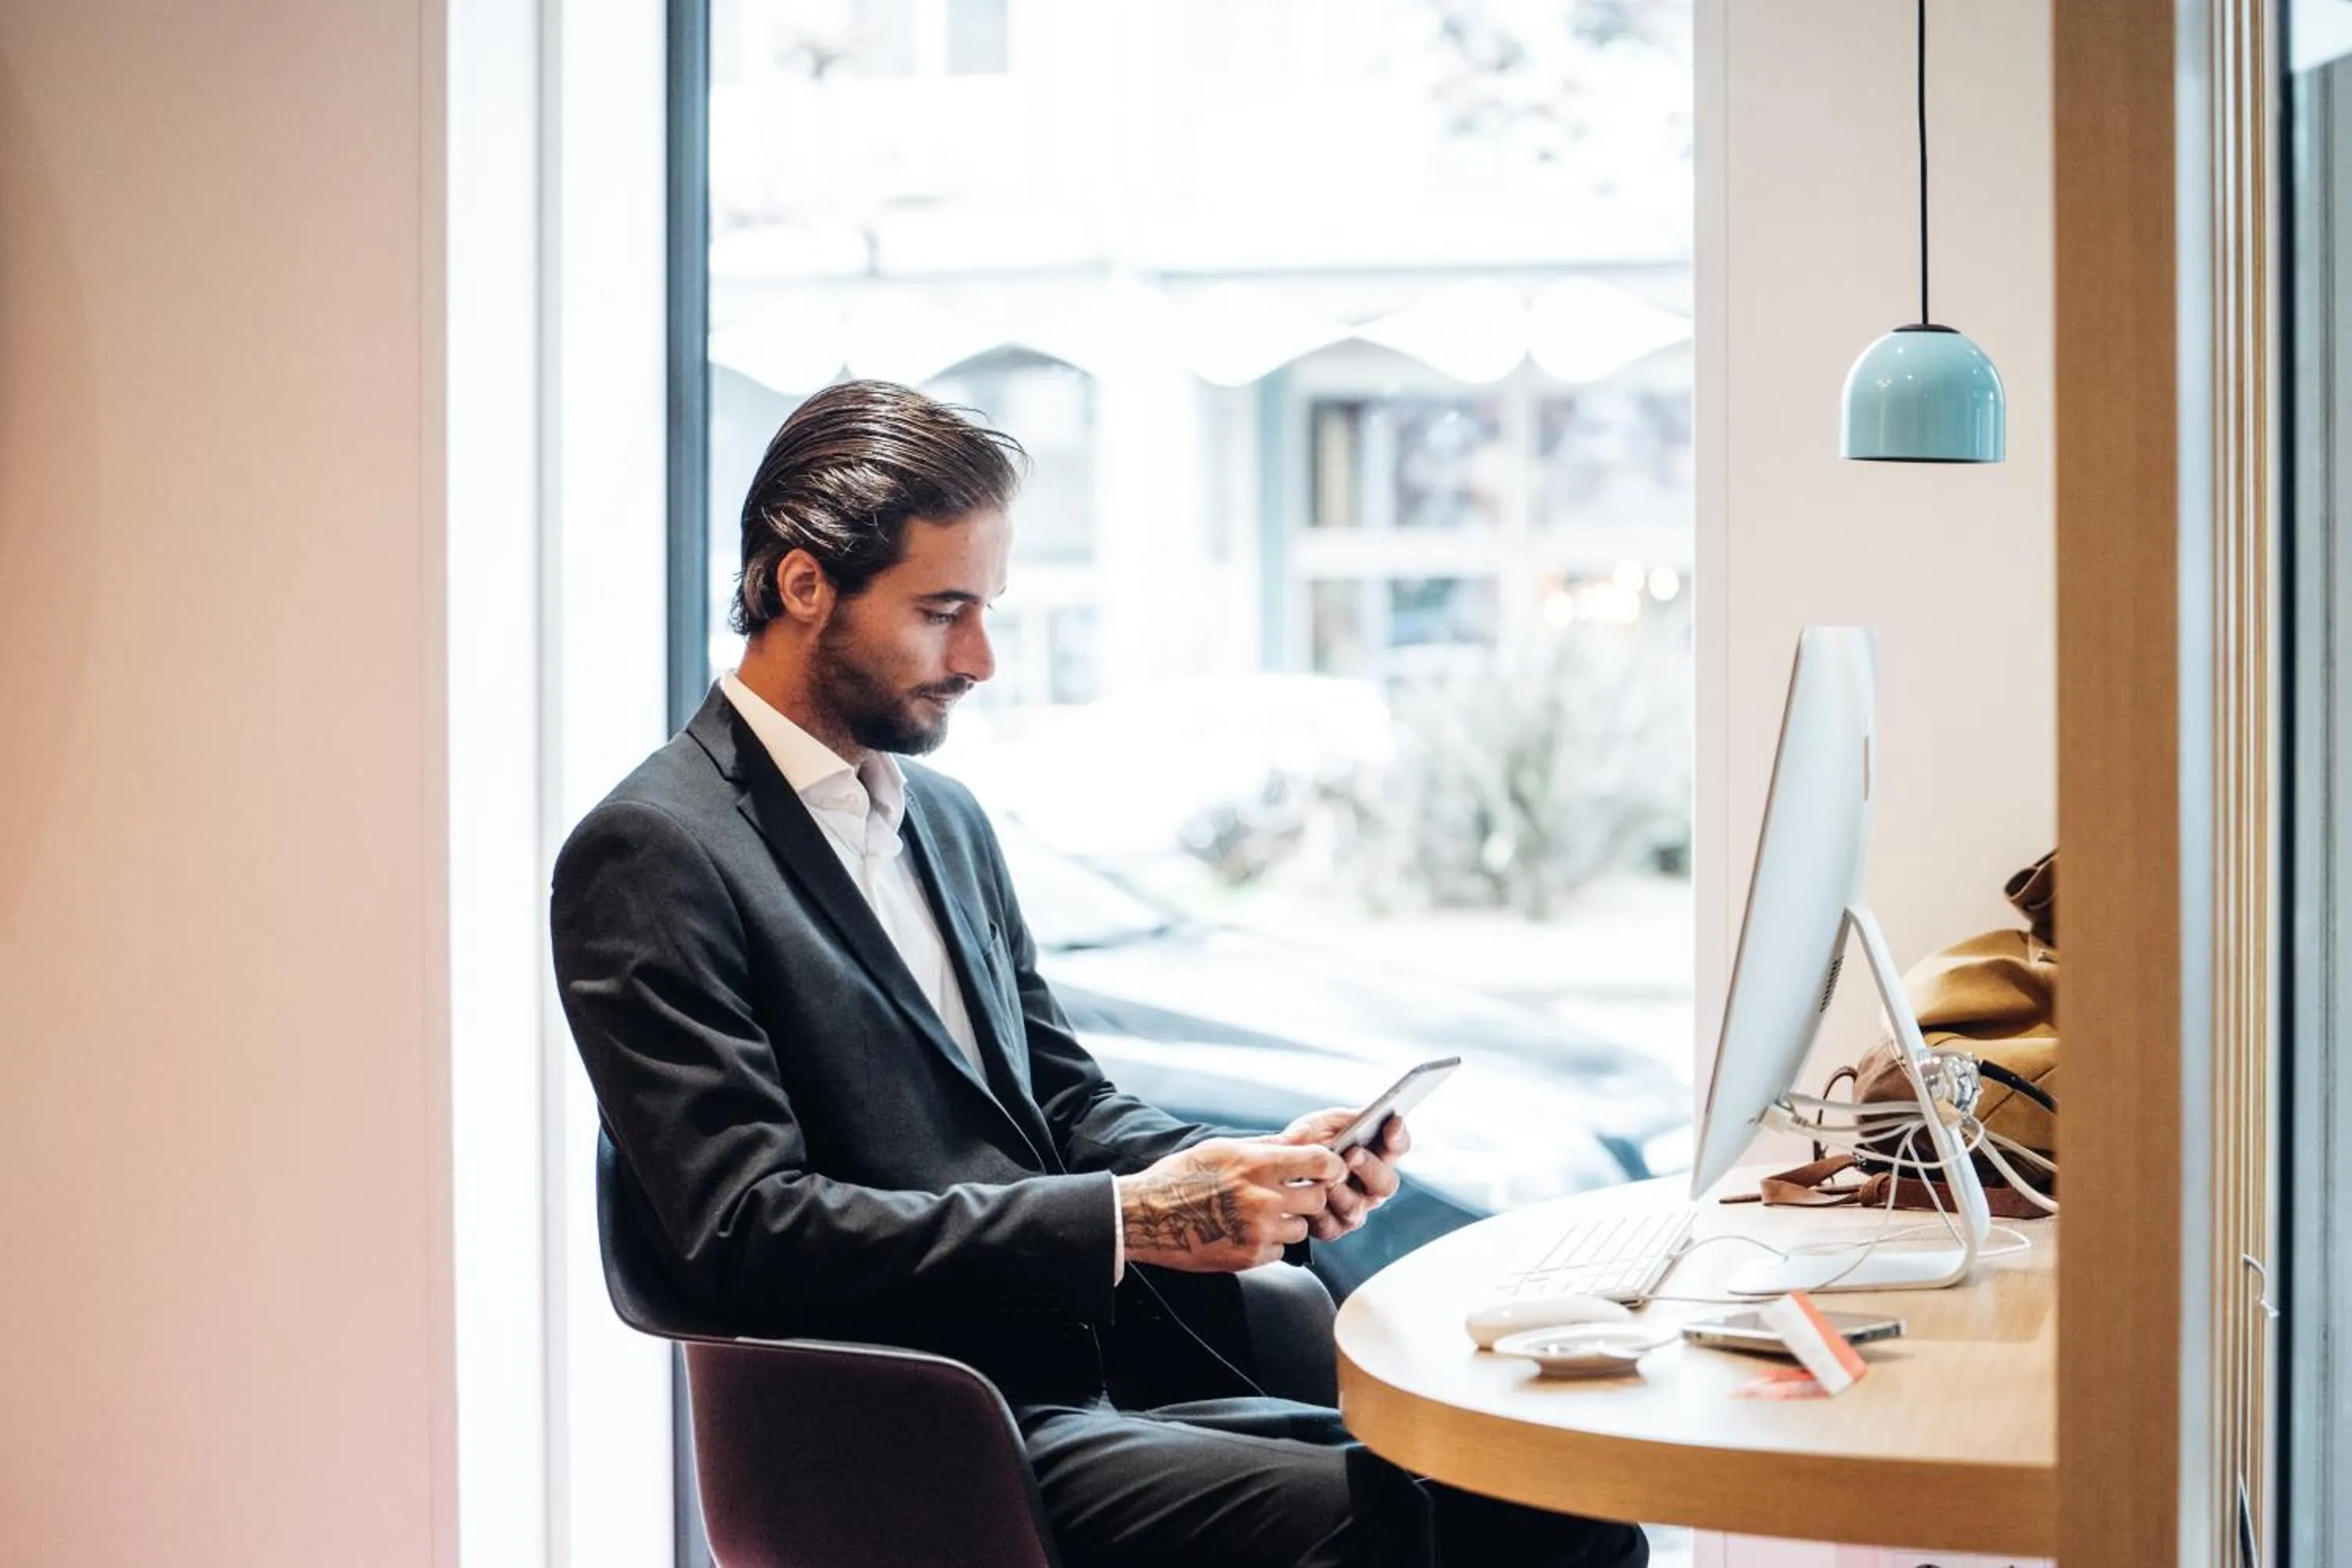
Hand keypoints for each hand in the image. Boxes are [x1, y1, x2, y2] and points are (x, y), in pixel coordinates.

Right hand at [1117, 1138, 1346, 1271]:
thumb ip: (1267, 1147)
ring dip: (1291, 1222)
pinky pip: (1281, 1250)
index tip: (1330, 1169)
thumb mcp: (1223, 1149)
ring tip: (1263, 1215)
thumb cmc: (1181, 1176)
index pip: (1319, 1162)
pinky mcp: (1251, 1257)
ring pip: (1303, 1228)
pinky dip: (1271, 1243)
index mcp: (1257, 1165)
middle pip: (1318, 1198)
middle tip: (1292, 1194)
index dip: (1332, 1166)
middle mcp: (1263, 1198)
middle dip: (1310, 1195)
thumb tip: (1303, 1138)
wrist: (1147, 1218)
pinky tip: (1247, 1232)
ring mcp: (1258, 1231)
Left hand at [1266, 1108, 1410, 1242]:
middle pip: (1387, 1183)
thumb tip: (1367, 1116)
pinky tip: (1309, 1199)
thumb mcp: (1324, 1123)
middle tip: (1353, 1154)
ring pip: (1357, 1208)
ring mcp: (1354, 1209)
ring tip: (1326, 1179)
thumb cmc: (1307, 1144)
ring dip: (1340, 1192)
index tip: (1392, 1121)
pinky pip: (1331, 1225)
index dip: (1398, 1136)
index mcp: (1376, 1156)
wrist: (1277, 1168)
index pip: (1398, 1146)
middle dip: (1370, 1167)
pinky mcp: (1332, 1228)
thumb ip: (1346, 1119)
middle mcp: (1371, 1186)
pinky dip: (1318, 1212)